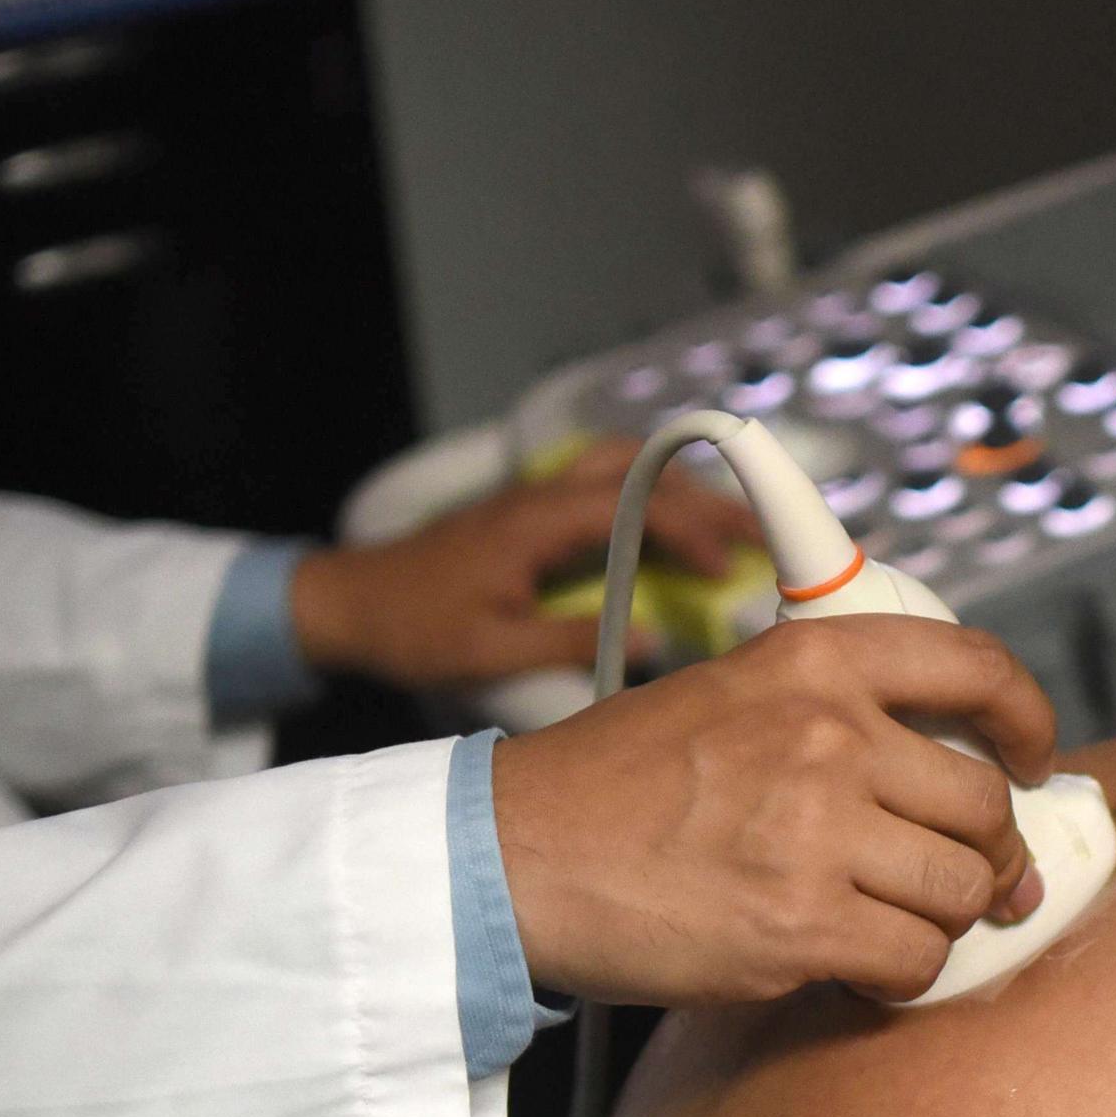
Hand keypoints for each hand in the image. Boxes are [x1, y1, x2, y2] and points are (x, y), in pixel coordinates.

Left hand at [288, 436, 756, 689]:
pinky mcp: (530, 512)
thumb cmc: (411, 627)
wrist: (346, 602)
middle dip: (710, 496)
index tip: (731, 566)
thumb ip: (573, 642)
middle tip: (769, 528)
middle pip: (643, 472)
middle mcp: (542, 494)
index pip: (637, 506)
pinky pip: (604, 484)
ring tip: (734, 518)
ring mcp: (535, 497)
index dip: (693, 530)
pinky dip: (651, 493)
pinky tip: (675, 523)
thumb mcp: (490, 650)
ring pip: (624, 466)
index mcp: (537, 519)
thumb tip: (657, 640)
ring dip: (682, 485)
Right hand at [489, 617, 1058, 1006]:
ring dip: (942, 920)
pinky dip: (901, 976)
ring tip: (893, 926)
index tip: (1038, 758)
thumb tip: (939, 775)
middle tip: (980, 883)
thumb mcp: (725, 695)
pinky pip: (914, 961)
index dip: (1029, 717)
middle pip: (984, 804)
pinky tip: (858, 969)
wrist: (519, 855)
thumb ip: (828, 713)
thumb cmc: (615, 785)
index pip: (973, 666)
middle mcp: (828, 737)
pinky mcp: (802, 928)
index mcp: (812, 663)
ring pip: (959, 890)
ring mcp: (819, 834)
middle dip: (994, 855)